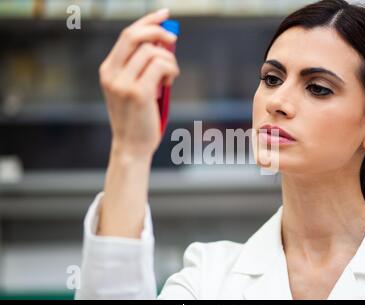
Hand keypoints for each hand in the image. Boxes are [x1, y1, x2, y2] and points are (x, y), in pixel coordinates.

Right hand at [99, 8, 179, 159]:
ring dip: (169, 60)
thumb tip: (165, 40)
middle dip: (158, 30)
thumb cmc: (138, 117)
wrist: (132, 146)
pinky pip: (161, 66)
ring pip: (152, 52)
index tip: (164, 14)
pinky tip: (170, 81)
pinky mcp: (138, 92)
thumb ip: (144, 65)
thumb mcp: (135, 87)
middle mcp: (111, 74)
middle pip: (134, 36)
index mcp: (108, 70)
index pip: (127, 35)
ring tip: (170, 76)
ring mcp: (122, 83)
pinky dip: (171, 70)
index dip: (147, 21)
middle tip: (174, 38)